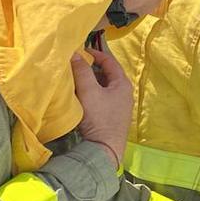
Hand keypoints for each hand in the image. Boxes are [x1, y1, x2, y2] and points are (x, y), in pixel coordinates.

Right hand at [71, 48, 132, 168]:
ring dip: (91, 81)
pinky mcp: (113, 117)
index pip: (110, 61)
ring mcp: (120, 106)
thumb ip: (82, 71)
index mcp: (122, 84)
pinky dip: (92, 93)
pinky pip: (102, 98)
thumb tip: (75, 53)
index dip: (95, 54)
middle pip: (107, 74)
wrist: (104, 149)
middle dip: (91, 68)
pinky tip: (81, 97)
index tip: (80, 50)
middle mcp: (124, 93)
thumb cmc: (99, 117)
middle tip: (75, 64)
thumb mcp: (89, 91)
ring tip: (75, 79)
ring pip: (104, 87)